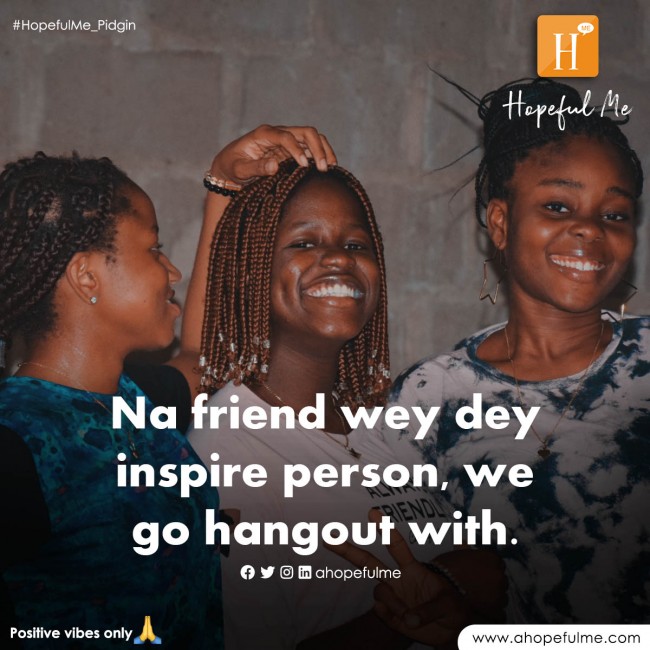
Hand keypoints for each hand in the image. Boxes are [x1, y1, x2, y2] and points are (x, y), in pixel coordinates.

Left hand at [209, 125, 336, 184]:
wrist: (230, 167)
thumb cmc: (232, 167)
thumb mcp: (239, 170)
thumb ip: (255, 168)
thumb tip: (275, 166)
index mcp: (264, 134)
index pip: (286, 136)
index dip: (297, 149)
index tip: (304, 165)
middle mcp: (278, 133)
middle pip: (306, 132)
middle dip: (317, 148)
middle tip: (323, 168)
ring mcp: (287, 141)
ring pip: (313, 138)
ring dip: (324, 151)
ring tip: (330, 168)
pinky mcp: (292, 150)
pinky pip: (311, 149)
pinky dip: (321, 156)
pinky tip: (328, 168)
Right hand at [327, 509, 468, 645]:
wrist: (450, 630)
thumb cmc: (452, 607)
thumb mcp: (449, 604)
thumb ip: (430, 609)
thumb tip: (410, 619)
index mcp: (412, 568)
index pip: (396, 546)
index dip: (385, 529)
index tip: (372, 512)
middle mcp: (398, 579)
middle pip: (368, 562)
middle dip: (348, 550)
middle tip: (328, 538)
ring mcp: (392, 596)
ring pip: (378, 591)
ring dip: (393, 603)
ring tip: (411, 616)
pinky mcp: (389, 615)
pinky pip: (381, 612)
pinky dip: (392, 616)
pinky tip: (406, 621)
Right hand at [433, 548, 507, 622]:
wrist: (439, 593)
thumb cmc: (445, 574)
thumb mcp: (455, 555)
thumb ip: (466, 550)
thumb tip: (465, 545)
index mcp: (492, 559)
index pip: (497, 564)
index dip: (487, 570)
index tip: (480, 574)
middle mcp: (499, 577)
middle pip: (500, 581)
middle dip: (491, 585)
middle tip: (476, 587)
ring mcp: (499, 596)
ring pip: (501, 598)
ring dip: (492, 599)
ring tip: (476, 599)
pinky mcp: (497, 613)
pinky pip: (499, 614)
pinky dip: (492, 615)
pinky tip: (480, 611)